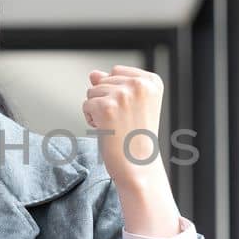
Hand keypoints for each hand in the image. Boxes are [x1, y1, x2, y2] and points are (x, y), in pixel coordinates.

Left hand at [82, 66, 165, 186]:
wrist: (139, 167)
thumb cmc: (135, 138)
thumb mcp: (131, 105)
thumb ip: (114, 84)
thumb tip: (93, 73)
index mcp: (152, 81)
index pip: (116, 71)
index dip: (116, 92)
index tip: (131, 112)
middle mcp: (140, 84)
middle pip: (103, 80)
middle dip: (106, 101)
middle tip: (123, 122)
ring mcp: (123, 94)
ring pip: (92, 92)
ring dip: (98, 110)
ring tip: (116, 126)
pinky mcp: (107, 107)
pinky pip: (86, 105)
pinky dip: (91, 120)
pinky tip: (107, 131)